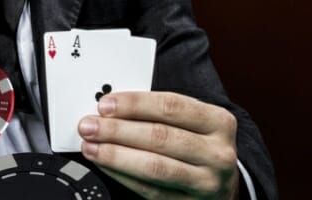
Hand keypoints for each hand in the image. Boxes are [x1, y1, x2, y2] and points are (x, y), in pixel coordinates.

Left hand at [79, 91, 239, 198]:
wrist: (221, 185)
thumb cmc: (200, 147)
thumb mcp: (194, 124)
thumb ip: (160, 114)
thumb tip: (112, 108)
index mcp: (219, 122)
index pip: (171, 106)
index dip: (134, 104)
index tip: (106, 104)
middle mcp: (217, 152)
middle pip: (160, 136)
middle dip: (117, 130)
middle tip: (89, 125)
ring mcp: (206, 182)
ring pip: (154, 166)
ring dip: (115, 155)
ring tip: (91, 146)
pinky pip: (149, 190)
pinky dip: (122, 176)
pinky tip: (105, 165)